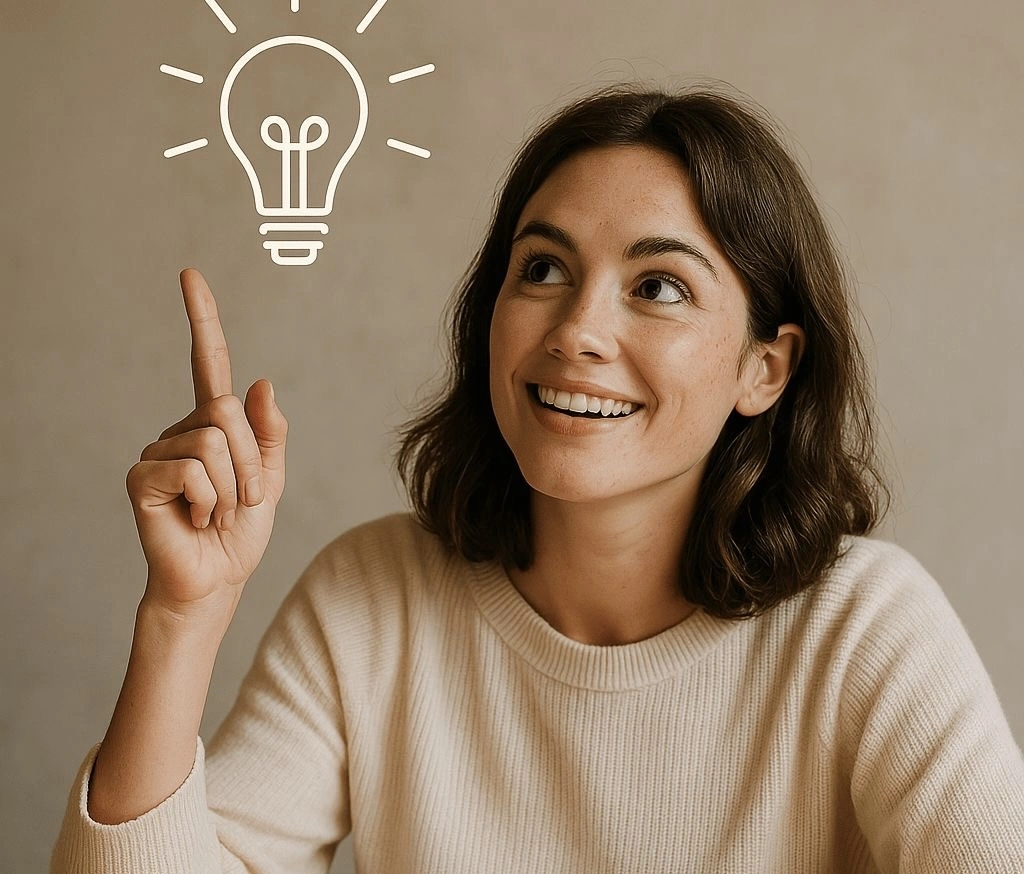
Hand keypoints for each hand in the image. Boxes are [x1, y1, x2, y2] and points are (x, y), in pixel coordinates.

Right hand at [126, 268, 287, 623]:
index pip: (208, 362)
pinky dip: (210, 499)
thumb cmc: (239, 531)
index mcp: (214, 424)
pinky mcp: (142, 476)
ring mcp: (157, 450)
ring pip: (216, 441)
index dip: (201, 319)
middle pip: (228, 411)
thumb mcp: (271, 479)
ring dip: (234, 486)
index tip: (191, 275)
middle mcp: (182, 429)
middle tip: (244, 499)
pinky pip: (195, 468)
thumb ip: (269, 431)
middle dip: (252, 462)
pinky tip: (196, 517)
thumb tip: (260, 380)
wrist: (216, 578)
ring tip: (218, 511)